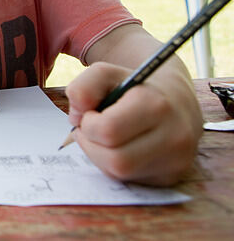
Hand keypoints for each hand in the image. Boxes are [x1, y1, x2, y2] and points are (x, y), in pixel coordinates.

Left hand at [66, 61, 202, 185]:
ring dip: (99, 157)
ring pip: (120, 174)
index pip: (108, 130)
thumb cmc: (134, 89)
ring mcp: (176, 161)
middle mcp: (174, 136)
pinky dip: (114, 166)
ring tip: (102, 139)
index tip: (90, 114)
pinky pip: (129, 180)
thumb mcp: (105, 74)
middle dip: (92, 145)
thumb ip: (83, 88)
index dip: (88, 124)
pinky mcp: (171, 177)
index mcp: (156, 105)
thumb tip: (76, 117)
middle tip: (91, 130)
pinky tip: (118, 148)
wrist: (177, 103)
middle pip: (115, 160)